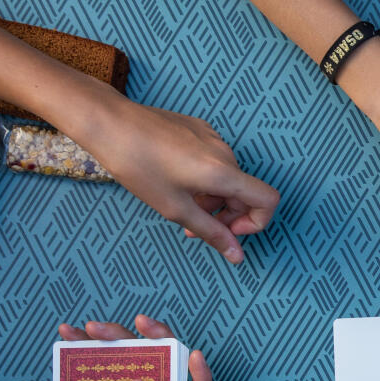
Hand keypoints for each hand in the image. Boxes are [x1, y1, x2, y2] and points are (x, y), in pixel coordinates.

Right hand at [17, 315, 212, 380]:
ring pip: (132, 353)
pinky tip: (69, 332)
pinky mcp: (99, 379)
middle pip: (164, 367)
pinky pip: (100, 353)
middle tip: (141, 321)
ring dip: (115, 334)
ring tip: (91, 328)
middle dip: (157, 339)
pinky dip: (85, 340)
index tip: (195, 354)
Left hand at [68, 98, 279, 264]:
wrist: (111, 124)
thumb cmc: (138, 166)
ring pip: (227, 178)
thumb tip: (237, 256)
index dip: (256, 222)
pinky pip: (213, 160)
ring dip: (212, 198)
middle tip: (193, 228)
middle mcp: (224, 152)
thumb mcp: (174, 207)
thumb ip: (210, 232)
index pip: (268, 199)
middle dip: (225, 215)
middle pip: (245, 191)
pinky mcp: (199, 129)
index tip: (227, 231)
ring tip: (179, 203)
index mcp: (223, 173)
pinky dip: (203, 178)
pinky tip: (173, 179)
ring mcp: (212, 137)